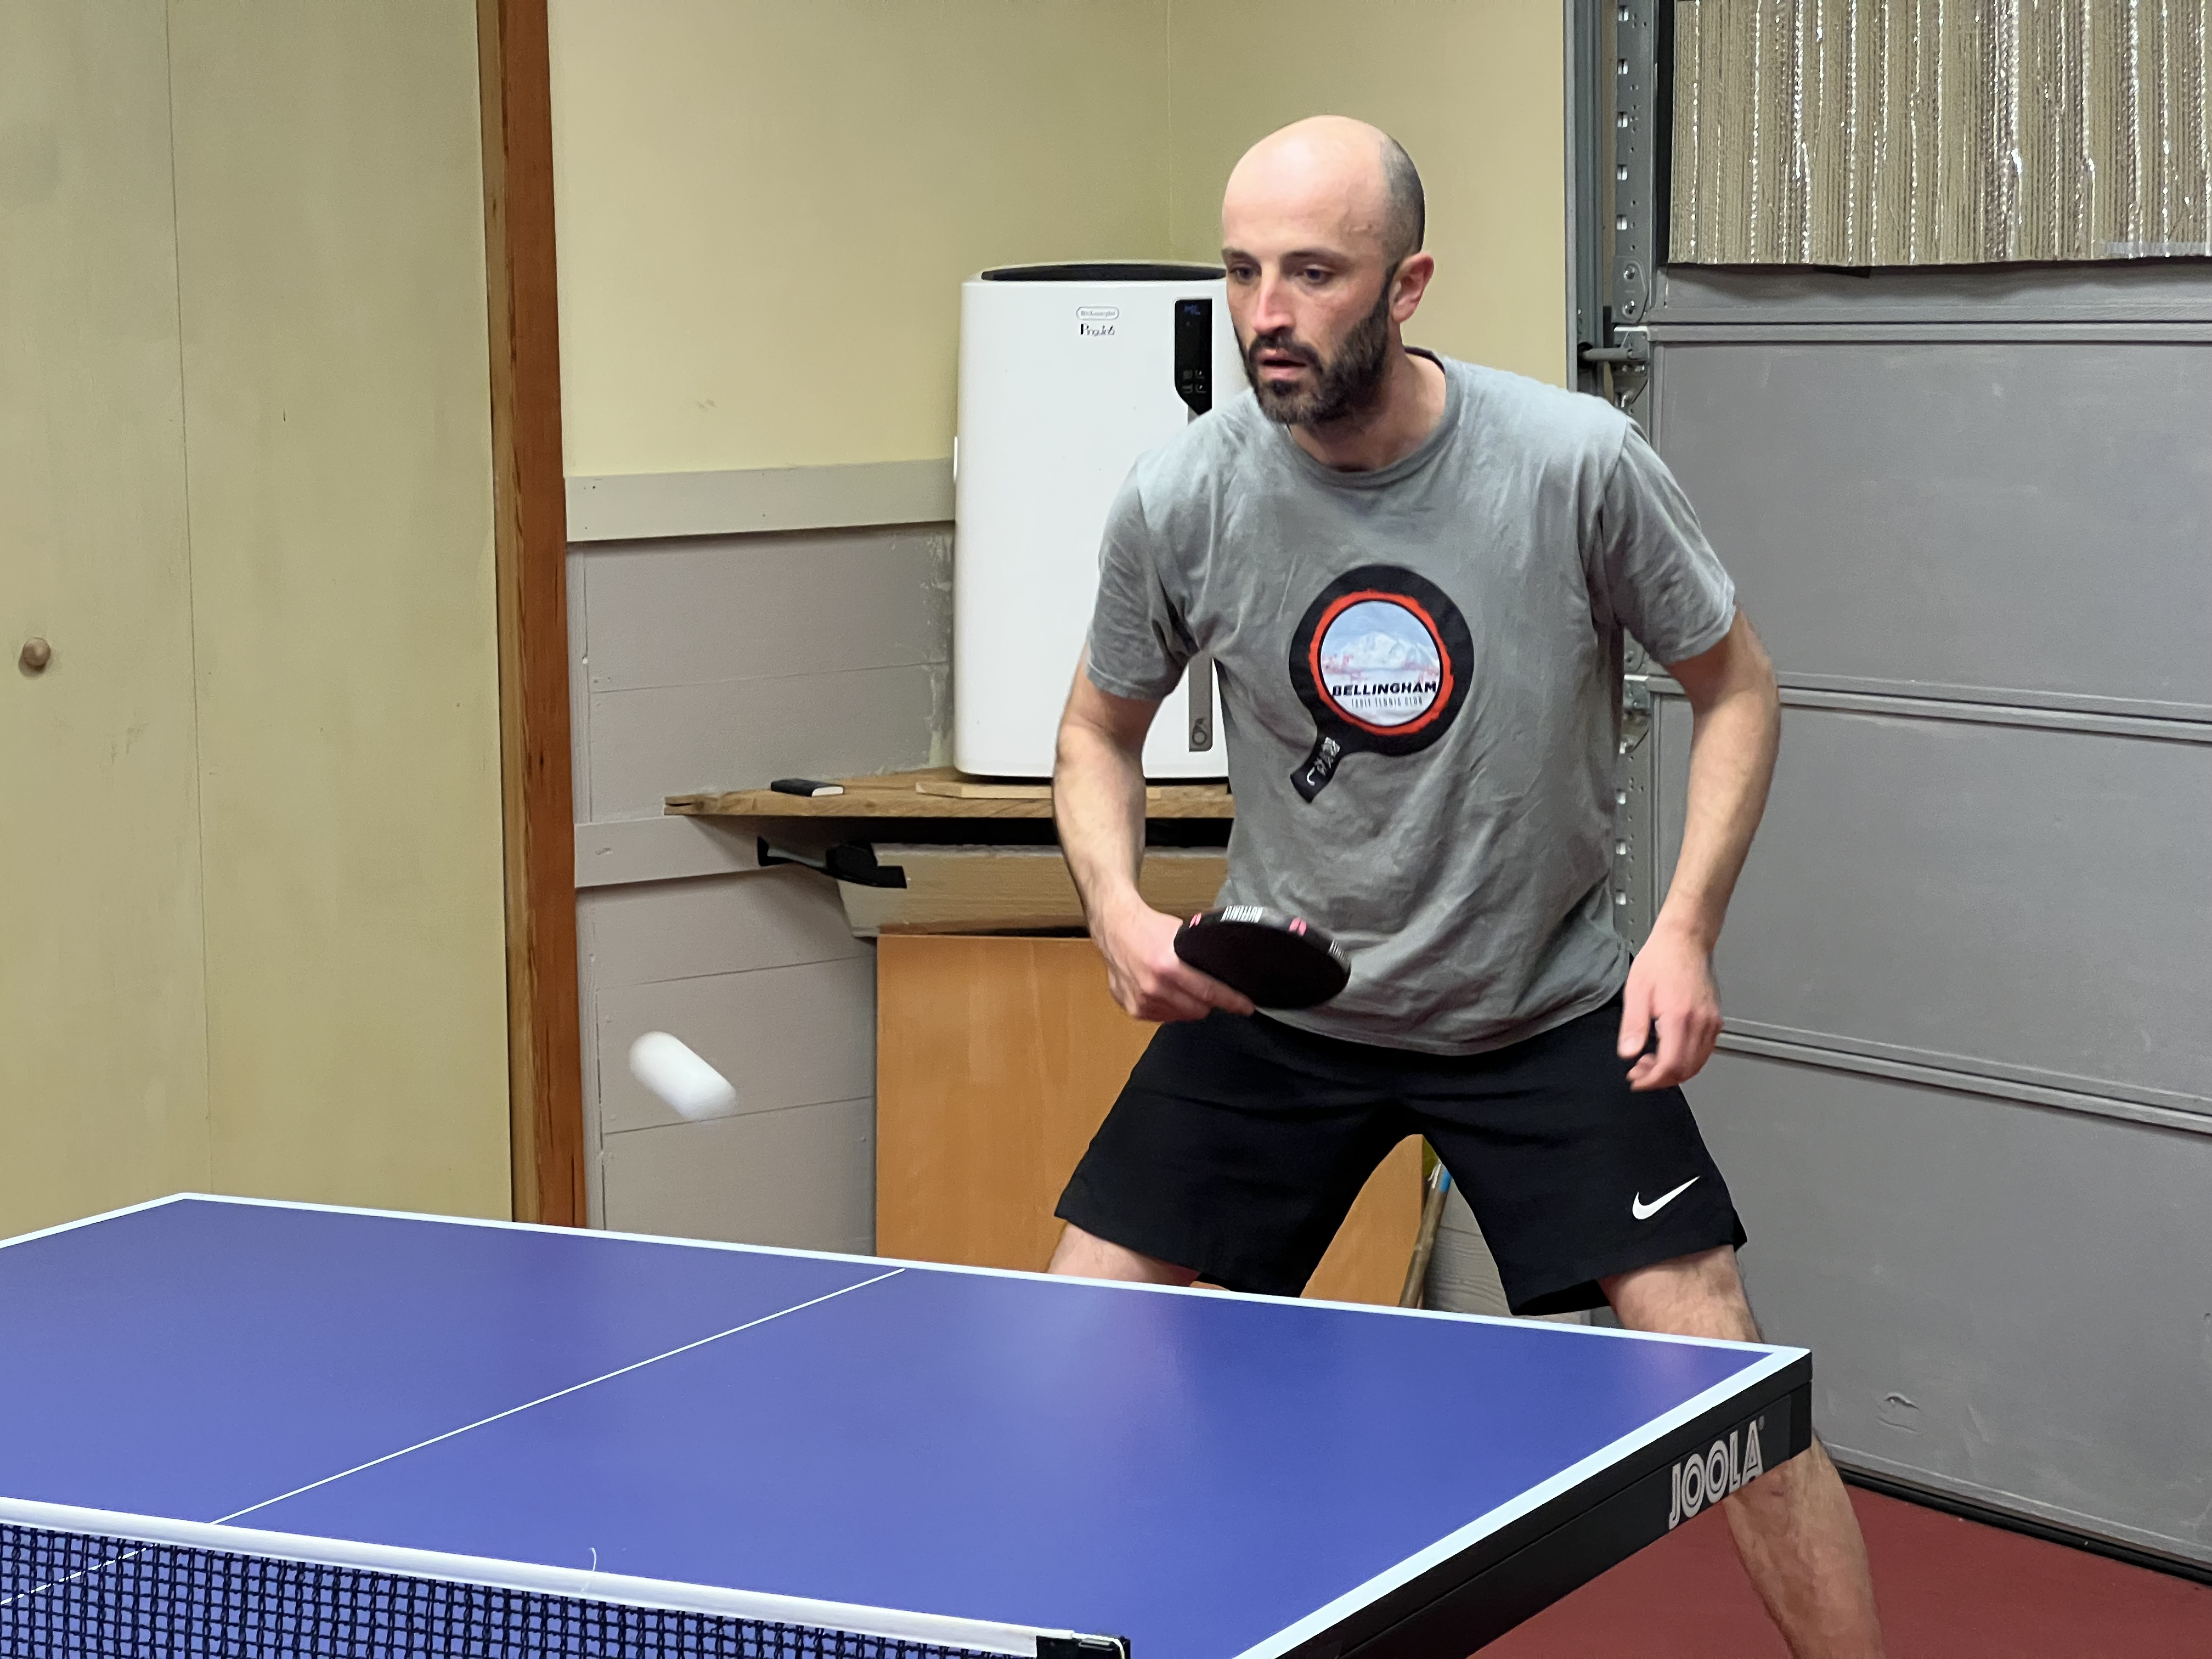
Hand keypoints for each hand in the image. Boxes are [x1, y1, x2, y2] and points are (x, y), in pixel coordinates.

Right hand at [1093, 893, 1255, 1022]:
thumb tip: (1225, 969)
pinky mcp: (1133, 1008)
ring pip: (1181, 1016)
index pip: (1209, 992)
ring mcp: (1141, 1000)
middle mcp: (1153, 987)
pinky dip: (1170, 1008)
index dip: (1232, 1001)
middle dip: (1208, 1002)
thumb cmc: (1148, 928)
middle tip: (1209, 990)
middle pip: (1198, 1010)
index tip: (1246, 1007)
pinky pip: (1163, 1017)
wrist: (1115, 929)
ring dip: (1188, 1006)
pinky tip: (1165, 991)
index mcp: (1167, 966)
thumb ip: (1198, 954)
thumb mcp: (1180, 934)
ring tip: (1182, 987)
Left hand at [1616, 922, 1722, 1090]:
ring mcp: (1711, 1022)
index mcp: (1679, 1016)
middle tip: (1639, 1073)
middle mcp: (1700, 1022)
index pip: (1671, 1065)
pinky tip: (1668, 1052)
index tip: (1637, 1080)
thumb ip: (1633, 1026)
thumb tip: (1629, 1053)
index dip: (1652, 1079)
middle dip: (1660, 1079)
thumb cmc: (1661, 960)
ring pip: (1697, 1064)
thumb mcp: (1636, 991)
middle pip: (1686, 1069)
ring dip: (1673, 1072)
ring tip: (1650, 1064)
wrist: (1684, 941)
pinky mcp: (1715, 1020)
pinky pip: (1704, 1051)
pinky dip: (1686, 1061)